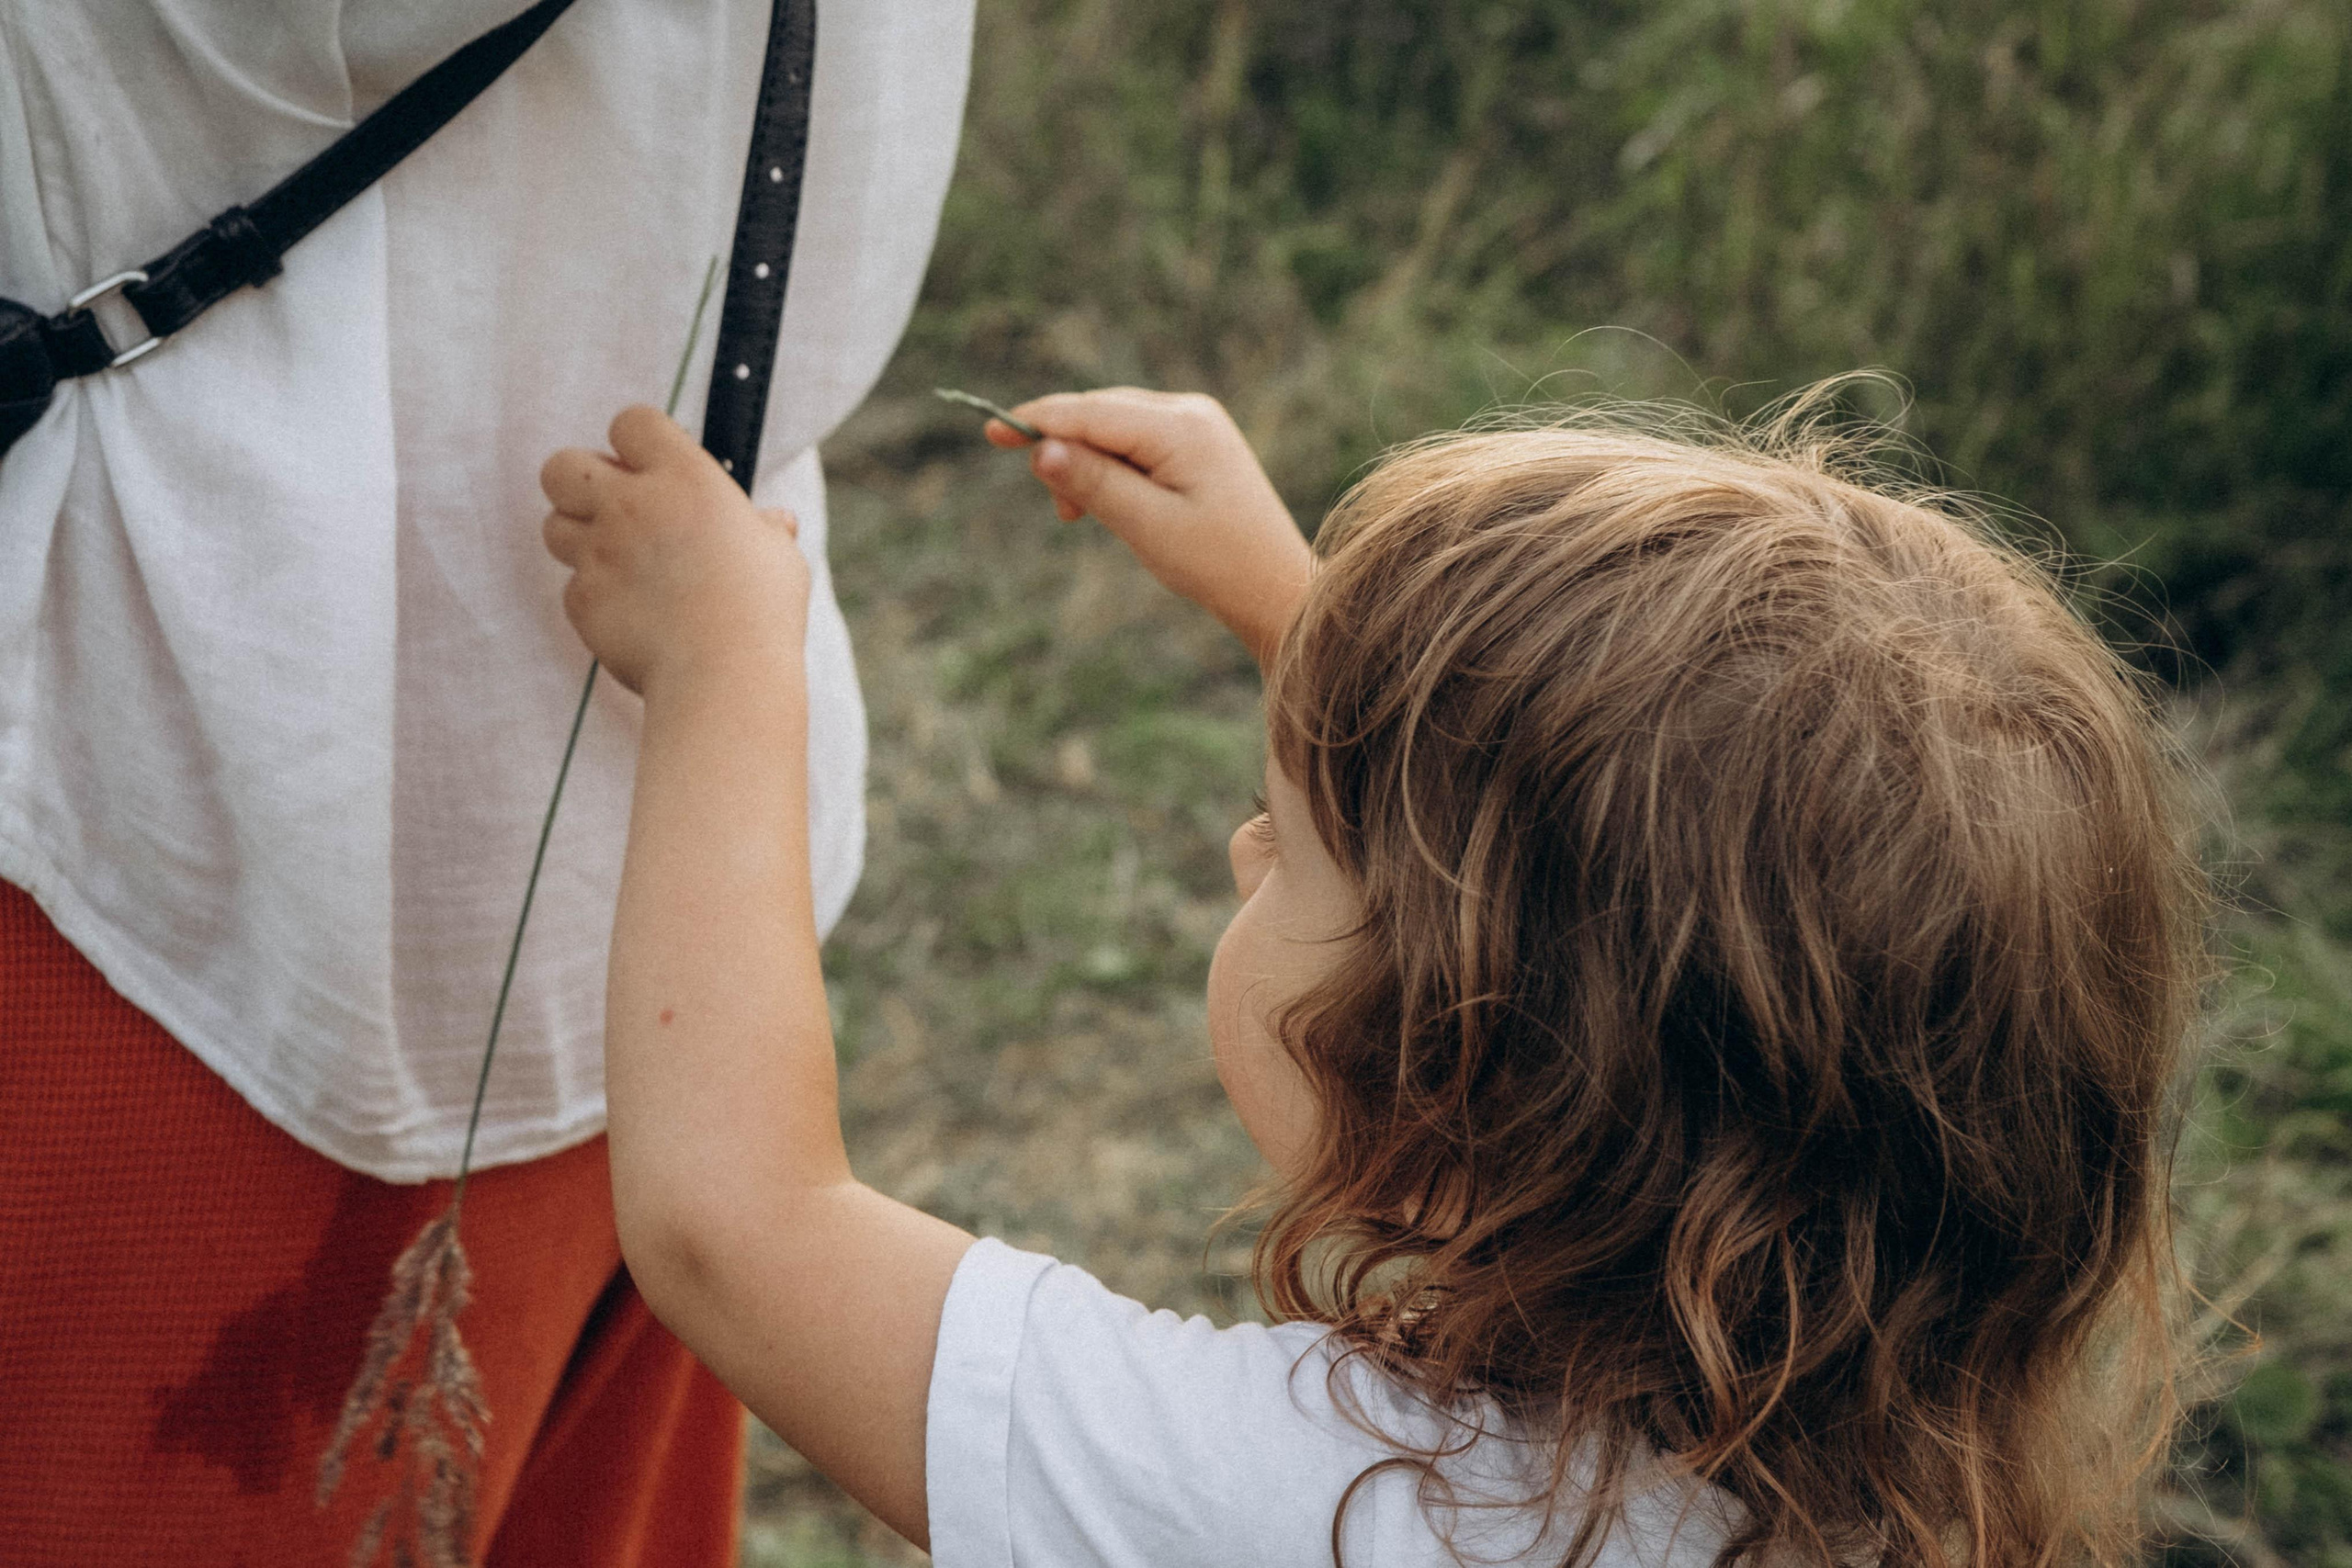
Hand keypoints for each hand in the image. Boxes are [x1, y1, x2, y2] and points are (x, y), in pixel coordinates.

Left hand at [540, 406, 809, 697]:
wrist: (724, 678)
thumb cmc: (761, 613)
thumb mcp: (778, 557)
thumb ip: (765, 530)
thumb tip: (774, 523)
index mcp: (684, 478)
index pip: (632, 423)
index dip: (638, 442)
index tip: (653, 468)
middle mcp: (631, 506)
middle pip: (562, 465)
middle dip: (579, 482)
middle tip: (613, 509)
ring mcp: (599, 553)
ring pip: (553, 525)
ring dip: (579, 537)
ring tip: (622, 563)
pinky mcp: (581, 600)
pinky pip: (571, 586)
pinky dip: (595, 597)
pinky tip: (633, 614)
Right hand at [986, 389, 1311, 664]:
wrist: (1275, 586)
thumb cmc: (1217, 562)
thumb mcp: (1147, 527)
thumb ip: (1093, 483)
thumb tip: (1041, 449)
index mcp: (1182, 428)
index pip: (1091, 413)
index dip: (1038, 421)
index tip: (990, 430)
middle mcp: (1190, 412)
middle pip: (1100, 413)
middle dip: (1064, 450)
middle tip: (1059, 510)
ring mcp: (1196, 423)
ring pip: (1113, 426)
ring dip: (1085, 463)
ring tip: (1081, 517)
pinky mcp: (1195, 442)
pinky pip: (1134, 440)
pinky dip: (1109, 467)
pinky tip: (1107, 504)